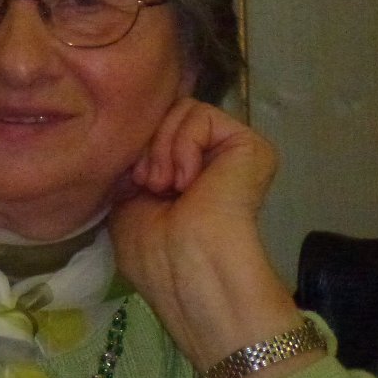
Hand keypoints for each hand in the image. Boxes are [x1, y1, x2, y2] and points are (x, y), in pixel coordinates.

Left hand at [109, 99, 317, 377]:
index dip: (133, 145)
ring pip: (181, 110)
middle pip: (165, 115)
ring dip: (161, 146)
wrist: (189, 266)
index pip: (154, 133)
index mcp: (182, 180)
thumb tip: (130, 136)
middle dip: (145, 145)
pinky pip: (202, 114)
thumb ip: (132, 166)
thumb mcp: (126, 202)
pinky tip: (187, 180)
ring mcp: (230, 153)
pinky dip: (182, 142)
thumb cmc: (154, 251)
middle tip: (149, 184)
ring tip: (165, 185)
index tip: (129, 181)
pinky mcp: (251, 145)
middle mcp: (208, 163)